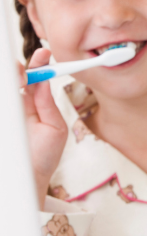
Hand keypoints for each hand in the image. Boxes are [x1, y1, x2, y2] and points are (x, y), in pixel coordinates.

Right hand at [20, 48, 66, 208]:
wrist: (28, 181)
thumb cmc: (43, 157)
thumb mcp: (53, 129)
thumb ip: (46, 104)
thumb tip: (44, 81)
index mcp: (33, 104)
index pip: (32, 78)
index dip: (37, 65)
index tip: (43, 54)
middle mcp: (16, 105)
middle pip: (13, 79)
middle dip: (18, 69)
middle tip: (23, 67)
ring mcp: (7, 114)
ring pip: (7, 88)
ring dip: (11, 79)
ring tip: (19, 74)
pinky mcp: (3, 121)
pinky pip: (5, 104)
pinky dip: (8, 91)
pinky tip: (12, 85)